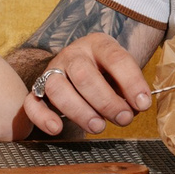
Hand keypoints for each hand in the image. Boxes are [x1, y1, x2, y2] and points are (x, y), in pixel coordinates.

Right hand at [17, 32, 152, 137]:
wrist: (80, 68)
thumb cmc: (107, 75)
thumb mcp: (122, 74)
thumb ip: (129, 90)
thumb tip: (133, 109)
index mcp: (98, 45)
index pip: (115, 58)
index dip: (131, 82)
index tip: (143, 104)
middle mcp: (73, 55)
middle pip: (83, 74)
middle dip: (106, 100)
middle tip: (123, 119)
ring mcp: (52, 71)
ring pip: (57, 88)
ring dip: (79, 111)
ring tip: (98, 126)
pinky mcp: (38, 90)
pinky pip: (31, 103)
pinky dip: (42, 117)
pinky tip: (56, 128)